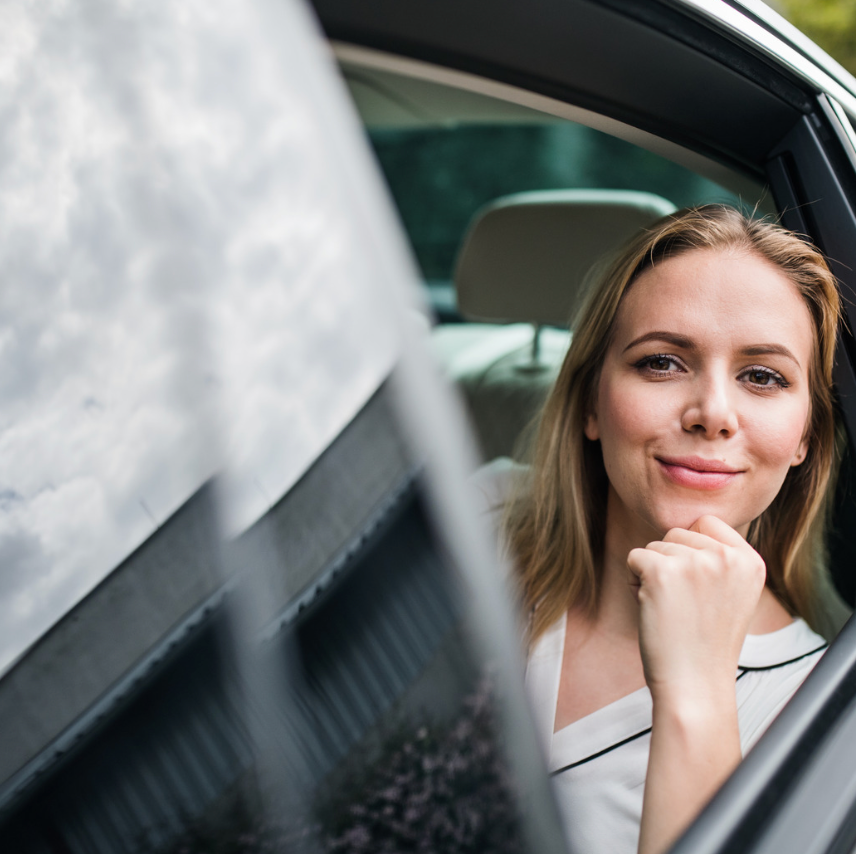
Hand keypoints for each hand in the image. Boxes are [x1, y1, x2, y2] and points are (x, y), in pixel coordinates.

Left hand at [627, 515, 765, 706]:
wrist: (695, 686)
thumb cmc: (704, 643)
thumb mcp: (730, 593)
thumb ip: (718, 558)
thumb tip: (685, 527)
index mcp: (751, 561)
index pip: (707, 522)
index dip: (691, 549)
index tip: (697, 587)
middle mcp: (727, 558)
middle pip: (678, 532)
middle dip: (670, 562)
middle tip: (682, 603)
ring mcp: (696, 563)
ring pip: (655, 546)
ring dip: (652, 573)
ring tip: (671, 609)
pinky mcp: (663, 572)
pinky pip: (634, 557)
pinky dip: (634, 580)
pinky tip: (652, 607)